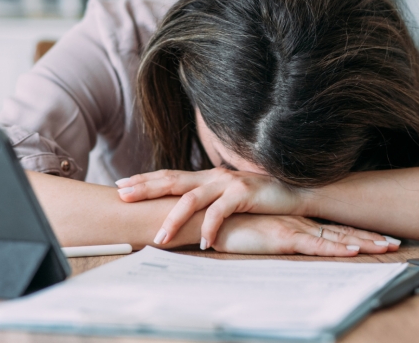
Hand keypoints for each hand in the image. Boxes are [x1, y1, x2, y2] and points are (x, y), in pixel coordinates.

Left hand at [117, 168, 303, 246]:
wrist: (296, 192)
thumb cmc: (262, 199)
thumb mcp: (231, 196)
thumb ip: (211, 199)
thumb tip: (188, 212)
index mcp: (209, 175)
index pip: (171, 175)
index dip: (146, 178)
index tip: (123, 184)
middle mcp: (214, 175)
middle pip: (173, 180)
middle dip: (146, 188)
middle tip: (122, 196)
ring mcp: (228, 183)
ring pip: (192, 200)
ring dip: (174, 220)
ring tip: (159, 239)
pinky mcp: (243, 194)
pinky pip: (220, 213)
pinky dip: (209, 229)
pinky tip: (204, 243)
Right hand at [206, 214, 396, 255]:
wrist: (208, 215)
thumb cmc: (229, 222)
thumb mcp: (256, 227)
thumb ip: (271, 230)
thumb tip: (283, 238)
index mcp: (296, 219)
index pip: (333, 226)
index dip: (356, 231)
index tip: (378, 235)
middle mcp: (300, 222)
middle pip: (342, 231)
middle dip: (370, 237)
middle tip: (395, 241)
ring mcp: (294, 228)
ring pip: (336, 238)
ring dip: (362, 243)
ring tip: (386, 246)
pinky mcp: (283, 237)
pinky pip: (315, 246)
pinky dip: (336, 249)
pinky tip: (353, 251)